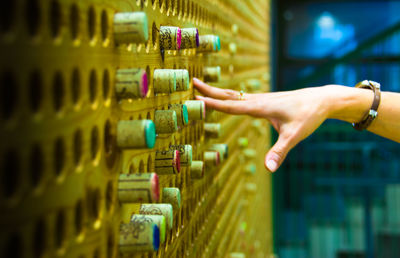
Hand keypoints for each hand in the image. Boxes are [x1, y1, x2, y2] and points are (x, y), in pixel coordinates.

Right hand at [193, 78, 330, 171]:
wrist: (322, 99)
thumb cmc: (309, 116)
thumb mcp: (295, 136)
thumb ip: (280, 152)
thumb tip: (269, 168)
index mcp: (260, 107)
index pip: (231, 105)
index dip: (213, 103)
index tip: (196, 97)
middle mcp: (258, 100)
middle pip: (229, 95)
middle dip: (210, 90)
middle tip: (192, 82)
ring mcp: (262, 99)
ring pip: (234, 94)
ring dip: (218, 92)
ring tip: (203, 89)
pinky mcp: (266, 101)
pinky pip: (242, 97)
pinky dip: (229, 96)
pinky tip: (228, 98)